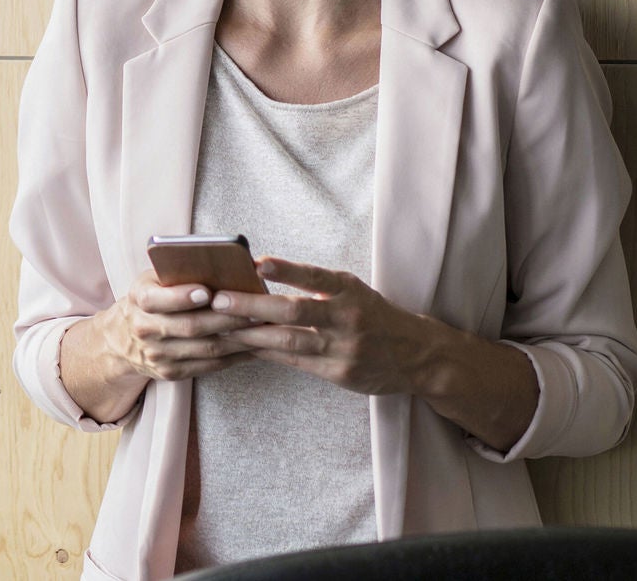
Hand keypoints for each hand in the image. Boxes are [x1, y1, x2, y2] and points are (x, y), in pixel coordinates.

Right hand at [97, 267, 260, 383]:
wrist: (121, 339)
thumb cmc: (150, 299)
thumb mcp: (152, 280)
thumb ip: (177, 274)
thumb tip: (221, 267)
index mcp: (138, 299)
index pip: (158, 299)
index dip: (183, 297)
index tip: (208, 292)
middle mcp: (145, 329)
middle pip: (190, 326)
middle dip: (227, 319)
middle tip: (257, 311)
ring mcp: (157, 355)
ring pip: (206, 348)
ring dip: (238, 340)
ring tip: (263, 328)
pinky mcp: (171, 373)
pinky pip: (209, 365)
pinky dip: (235, 356)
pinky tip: (254, 346)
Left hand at [212, 255, 444, 395]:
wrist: (417, 355)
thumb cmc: (371, 313)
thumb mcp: (352, 290)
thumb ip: (315, 284)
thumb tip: (259, 271)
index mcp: (350, 290)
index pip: (315, 276)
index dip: (286, 269)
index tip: (258, 262)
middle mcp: (348, 317)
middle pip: (294, 311)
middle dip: (253, 306)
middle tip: (219, 299)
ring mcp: (344, 348)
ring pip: (289, 340)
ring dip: (250, 334)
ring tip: (219, 326)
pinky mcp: (339, 373)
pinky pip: (294, 361)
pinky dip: (266, 353)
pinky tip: (242, 347)